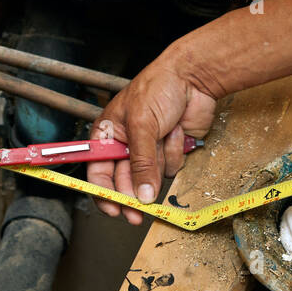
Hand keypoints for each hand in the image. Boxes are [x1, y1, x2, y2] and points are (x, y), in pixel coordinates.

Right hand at [87, 46, 218, 225]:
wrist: (193, 77)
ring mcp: (150, 148)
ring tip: (166, 134)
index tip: (113, 209)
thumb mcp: (142, 124)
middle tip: (139, 213)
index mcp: (109, 134)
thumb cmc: (159, 86)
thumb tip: (141, 194)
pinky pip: (171, 167)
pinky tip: (177, 131)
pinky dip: (175, 152)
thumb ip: (140, 162)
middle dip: (134, 194)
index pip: (98, 171)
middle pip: (125, 182)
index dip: (103, 192)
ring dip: (160, 160)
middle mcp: (127, 144)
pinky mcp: (170, 150)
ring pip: (151, 176)